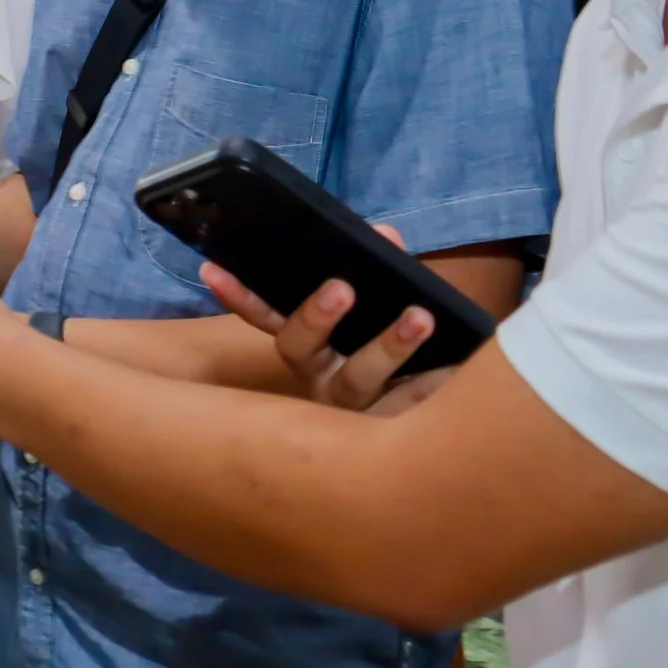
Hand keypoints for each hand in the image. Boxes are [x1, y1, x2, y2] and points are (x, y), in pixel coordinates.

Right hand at [200, 223, 446, 415]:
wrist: (441, 432)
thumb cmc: (397, 350)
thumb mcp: (384, 305)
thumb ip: (378, 269)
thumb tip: (385, 235)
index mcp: (309, 347)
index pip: (265, 317)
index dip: (239, 296)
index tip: (212, 269)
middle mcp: (320, 379)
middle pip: (300, 349)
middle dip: (316, 316)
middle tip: (342, 288)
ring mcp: (354, 409)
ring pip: (358, 379)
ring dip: (387, 345)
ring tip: (421, 317)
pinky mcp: (397, 429)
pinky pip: (413, 403)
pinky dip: (434, 380)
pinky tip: (454, 363)